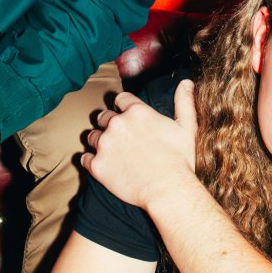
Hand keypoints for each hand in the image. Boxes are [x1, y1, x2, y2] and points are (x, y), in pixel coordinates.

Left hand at [82, 81, 198, 209]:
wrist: (169, 191)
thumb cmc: (180, 160)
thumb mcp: (187, 128)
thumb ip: (183, 102)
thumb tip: (186, 81)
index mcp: (137, 112)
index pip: (120, 99)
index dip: (124, 108)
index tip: (128, 117)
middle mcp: (117, 124)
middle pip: (103, 116)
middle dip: (110, 124)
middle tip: (121, 138)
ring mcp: (105, 145)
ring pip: (92, 136)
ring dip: (99, 141)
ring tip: (112, 153)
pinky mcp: (97, 165)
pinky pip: (85, 158)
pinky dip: (91, 161)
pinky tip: (103, 166)